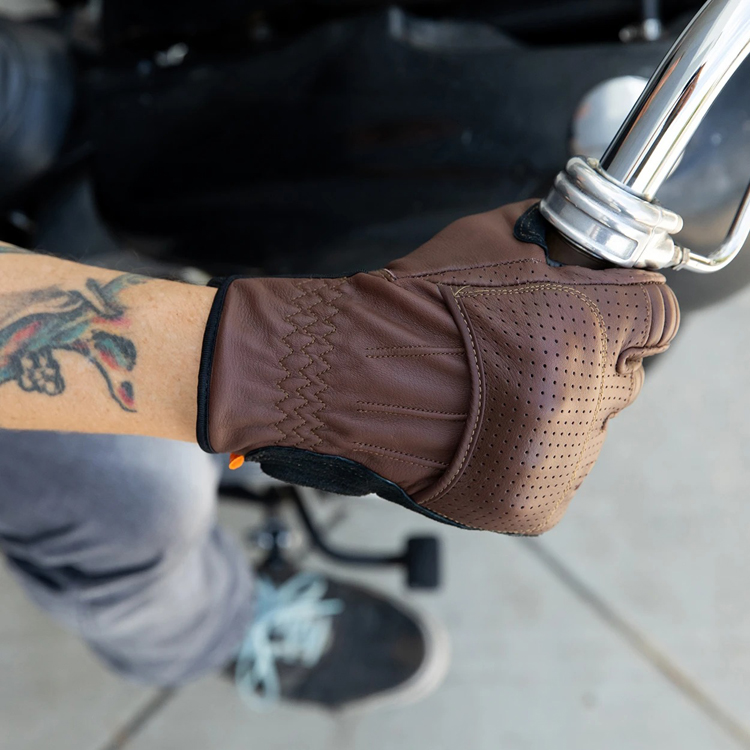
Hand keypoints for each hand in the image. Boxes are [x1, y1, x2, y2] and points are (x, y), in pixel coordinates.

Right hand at [198, 200, 678, 533]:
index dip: (619, 303)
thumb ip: (555, 234)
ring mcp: (561, 461)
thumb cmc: (411, 305)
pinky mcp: (534, 505)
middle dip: (582, 358)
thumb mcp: (490, 237)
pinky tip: (486, 430)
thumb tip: (583, 236)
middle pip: (621, 375)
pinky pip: (554, 470)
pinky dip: (529, 452)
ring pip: (585, 426)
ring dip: (554, 410)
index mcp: (586, 331)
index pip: (656, 314)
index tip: (594, 301)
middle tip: (524, 351)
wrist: (345, 375)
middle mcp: (586, 403)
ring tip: (492, 395)